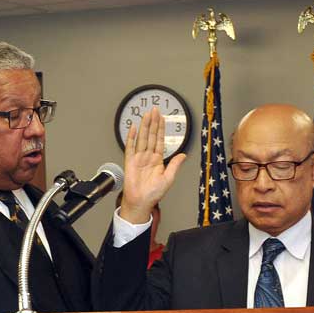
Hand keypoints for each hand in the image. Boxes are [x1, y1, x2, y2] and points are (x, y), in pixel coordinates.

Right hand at [120, 107, 185, 223]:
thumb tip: (183, 155)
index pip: (160, 140)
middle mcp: (148, 157)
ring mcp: (138, 158)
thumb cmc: (153, 194)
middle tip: (155, 110)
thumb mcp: (169, 178)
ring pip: (142, 138)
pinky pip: (130, 147)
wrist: (141, 202)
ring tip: (147, 115)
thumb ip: (175, 165)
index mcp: (157, 160)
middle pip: (151, 136)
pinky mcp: (130, 162)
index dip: (161, 128)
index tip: (162, 118)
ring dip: (144, 126)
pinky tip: (133, 128)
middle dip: (153, 122)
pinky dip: (131, 137)